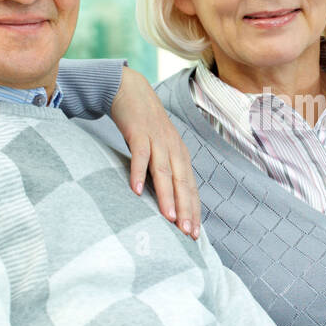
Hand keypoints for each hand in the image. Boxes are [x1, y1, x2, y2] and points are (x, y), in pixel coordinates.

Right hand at [108, 66, 199, 238]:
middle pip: (182, 183)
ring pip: (164, 172)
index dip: (194, 211)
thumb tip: (165, 199)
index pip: (191, 188)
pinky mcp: (139, 132)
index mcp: (180, 155)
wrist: (131, 90)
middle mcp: (173, 149)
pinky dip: (138, 172)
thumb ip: (163, 170)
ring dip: (167, 196)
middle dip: (186, 209)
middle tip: (187, 233)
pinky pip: (139, 155)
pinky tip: (135, 190)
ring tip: (169, 218)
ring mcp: (157, 140)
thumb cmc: (145, 125)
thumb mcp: (159, 148)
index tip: (195, 235)